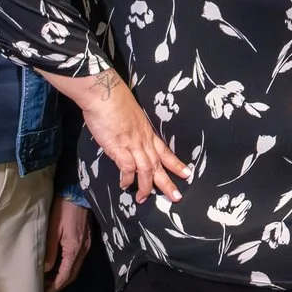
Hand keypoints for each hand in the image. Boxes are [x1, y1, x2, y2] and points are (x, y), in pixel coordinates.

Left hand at [46, 197, 91, 291]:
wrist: (77, 194)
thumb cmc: (63, 210)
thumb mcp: (52, 230)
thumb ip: (50, 251)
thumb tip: (46, 269)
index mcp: (74, 249)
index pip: (65, 275)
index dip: (55, 286)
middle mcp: (83, 250)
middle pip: (72, 275)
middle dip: (59, 284)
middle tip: (46, 291)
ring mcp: (87, 246)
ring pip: (75, 268)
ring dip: (64, 276)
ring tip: (50, 280)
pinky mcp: (86, 240)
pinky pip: (77, 259)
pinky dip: (68, 267)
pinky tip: (59, 266)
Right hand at [80, 72, 189, 203]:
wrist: (104, 92)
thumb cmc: (114, 100)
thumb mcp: (131, 115)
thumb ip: (132, 129)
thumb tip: (127, 136)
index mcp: (147, 132)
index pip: (165, 151)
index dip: (176, 164)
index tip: (187, 174)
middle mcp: (143, 140)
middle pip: (159, 165)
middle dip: (168, 183)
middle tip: (176, 197)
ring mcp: (132, 144)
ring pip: (146, 170)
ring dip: (146, 187)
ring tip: (143, 199)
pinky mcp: (119, 147)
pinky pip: (127, 168)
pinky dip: (127, 179)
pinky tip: (124, 185)